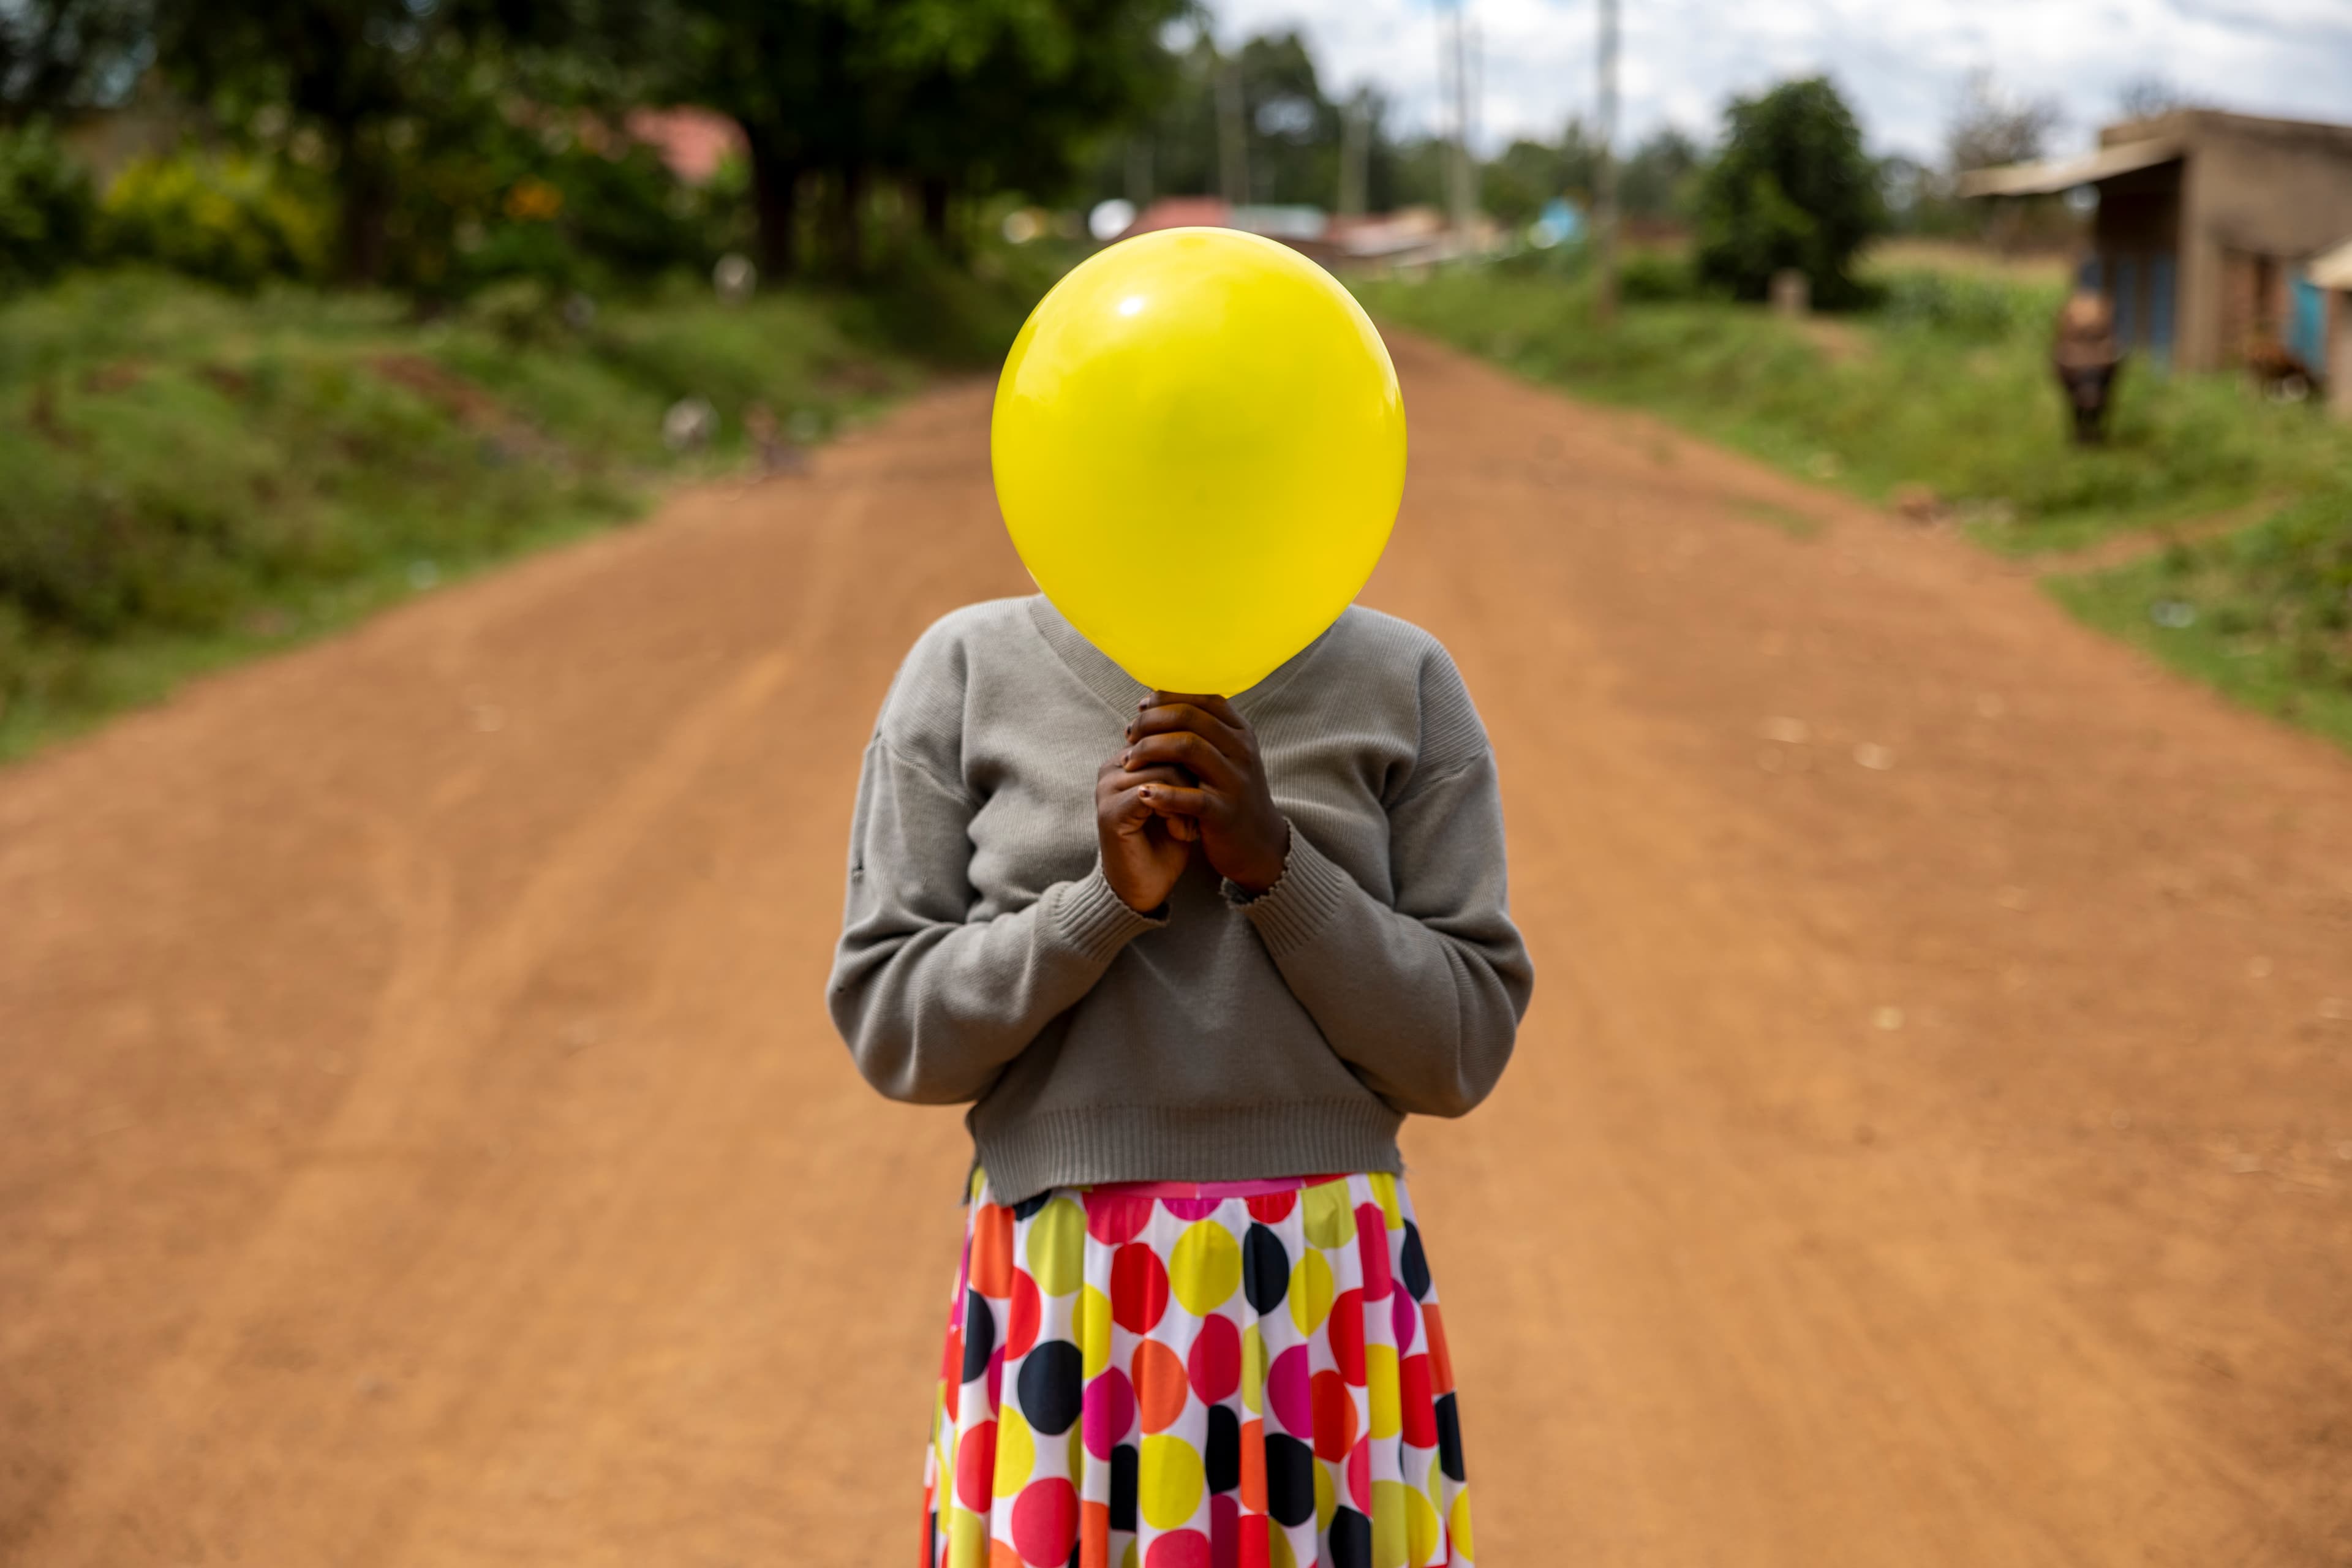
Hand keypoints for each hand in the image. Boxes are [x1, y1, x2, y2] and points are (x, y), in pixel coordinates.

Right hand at [1096, 752, 1197, 912]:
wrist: (1144, 890)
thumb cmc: (1165, 844)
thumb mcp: (1179, 798)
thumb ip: (1182, 768)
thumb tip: (1204, 737)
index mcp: (1125, 760)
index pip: (1167, 736)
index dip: (1191, 764)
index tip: (1200, 796)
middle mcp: (1111, 770)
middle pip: (1167, 749)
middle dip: (1191, 781)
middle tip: (1197, 815)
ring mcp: (1107, 790)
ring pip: (1164, 769)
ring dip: (1186, 800)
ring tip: (1188, 827)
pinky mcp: (1110, 813)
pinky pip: (1152, 792)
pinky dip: (1175, 813)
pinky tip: (1181, 833)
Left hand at [1121, 692, 1290, 893]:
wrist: (1260, 844)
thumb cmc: (1231, 795)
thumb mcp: (1226, 757)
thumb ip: (1202, 731)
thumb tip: (1158, 702)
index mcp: (1240, 732)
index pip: (1202, 697)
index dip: (1167, 697)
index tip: (1142, 707)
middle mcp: (1241, 750)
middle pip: (1189, 718)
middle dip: (1151, 722)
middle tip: (1129, 734)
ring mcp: (1235, 781)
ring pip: (1188, 747)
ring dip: (1149, 749)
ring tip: (1129, 761)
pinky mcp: (1225, 813)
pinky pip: (1192, 796)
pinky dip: (1164, 793)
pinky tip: (1143, 793)